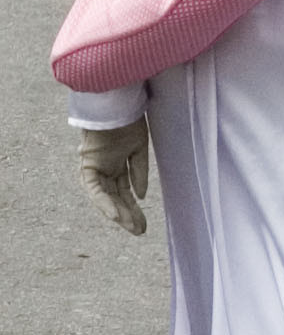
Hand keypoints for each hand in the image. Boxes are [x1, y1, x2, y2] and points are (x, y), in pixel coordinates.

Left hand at [78, 118, 150, 235]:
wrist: (116, 103)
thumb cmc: (128, 119)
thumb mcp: (139, 148)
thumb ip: (139, 172)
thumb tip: (141, 196)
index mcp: (118, 163)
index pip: (125, 191)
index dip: (133, 207)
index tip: (143, 223)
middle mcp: (106, 168)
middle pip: (116, 197)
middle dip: (128, 215)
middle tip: (140, 231)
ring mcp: (96, 167)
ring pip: (106, 197)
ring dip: (118, 213)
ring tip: (132, 228)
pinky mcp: (89, 165)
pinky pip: (95, 189)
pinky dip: (103, 202)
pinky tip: (115, 215)